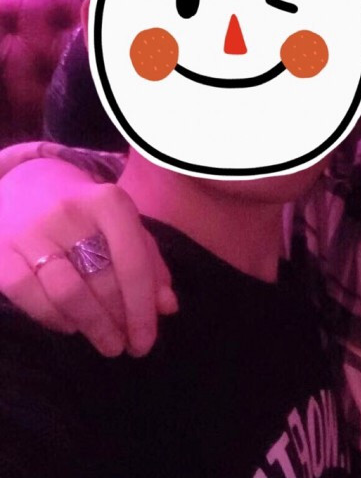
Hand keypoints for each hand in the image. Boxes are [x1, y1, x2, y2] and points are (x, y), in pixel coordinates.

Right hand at [0, 160, 176, 355]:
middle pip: (102, 281)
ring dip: (92, 326)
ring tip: (108, 343)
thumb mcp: (123, 223)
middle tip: (128, 345)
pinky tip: (72, 326)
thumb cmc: (86, 210)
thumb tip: (168, 307)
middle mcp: (69, 213)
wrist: (25, 183)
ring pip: (67, 293)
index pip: (133, 263)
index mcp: (108, 202)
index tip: (146, 340)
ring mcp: (30, 232)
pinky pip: (28, 297)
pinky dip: (54, 319)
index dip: (142, 308)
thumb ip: (148, 261)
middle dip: (119, 321)